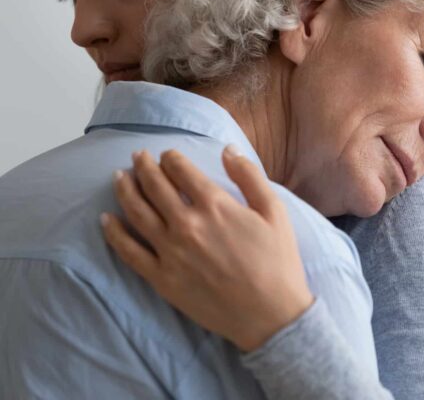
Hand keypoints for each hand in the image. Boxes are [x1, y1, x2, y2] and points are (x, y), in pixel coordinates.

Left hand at [100, 146, 313, 351]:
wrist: (269, 314)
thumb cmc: (277, 261)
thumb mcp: (274, 212)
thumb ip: (250, 176)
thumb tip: (227, 150)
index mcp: (215, 205)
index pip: (181, 170)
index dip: (171, 158)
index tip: (167, 155)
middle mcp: (186, 224)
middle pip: (155, 186)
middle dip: (144, 166)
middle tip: (137, 156)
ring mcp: (170, 252)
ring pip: (136, 212)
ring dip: (125, 190)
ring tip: (119, 177)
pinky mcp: (161, 278)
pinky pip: (128, 252)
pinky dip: (114, 233)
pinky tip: (106, 220)